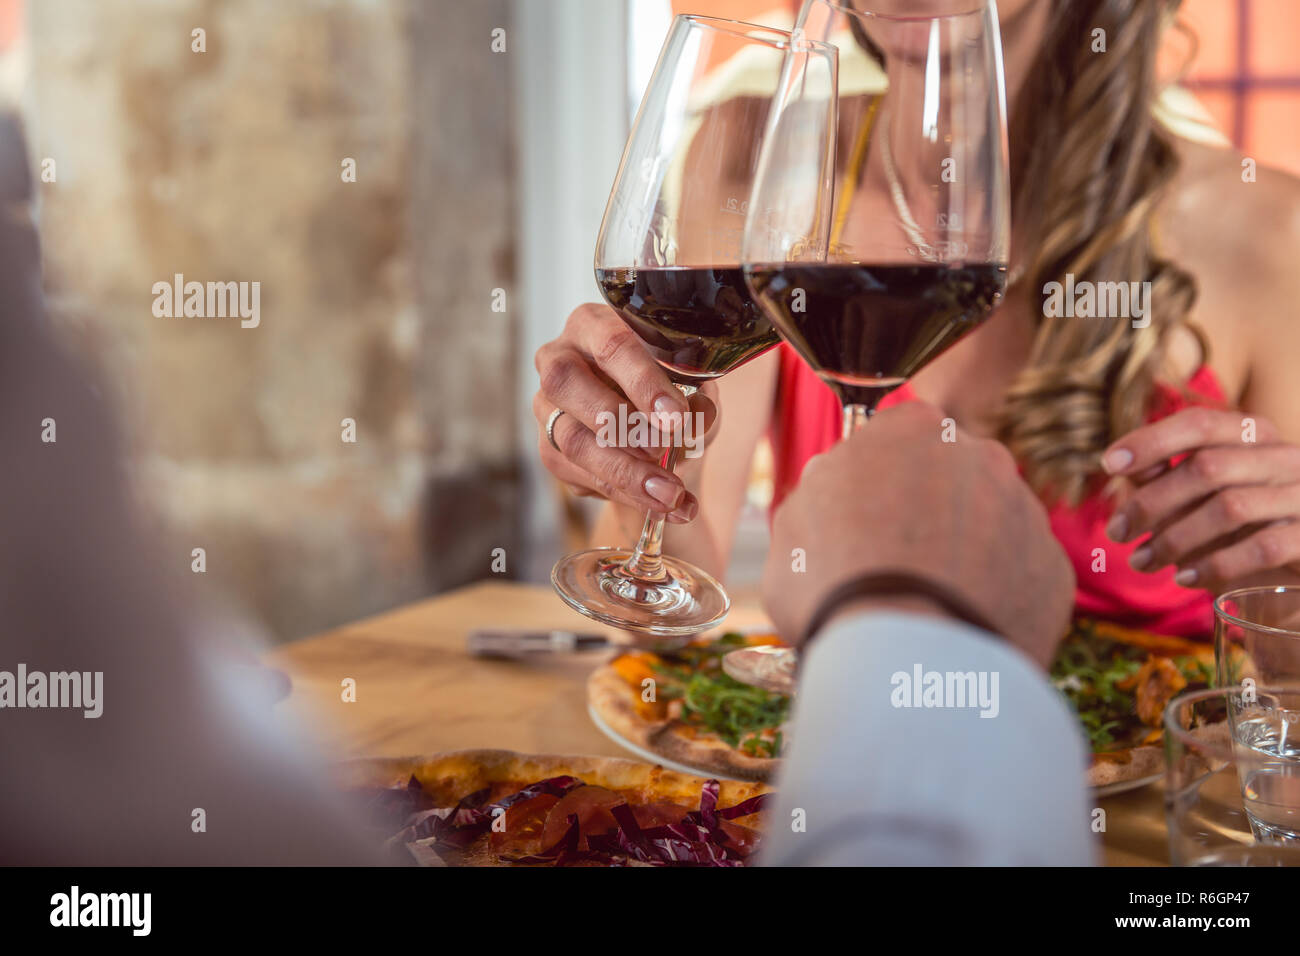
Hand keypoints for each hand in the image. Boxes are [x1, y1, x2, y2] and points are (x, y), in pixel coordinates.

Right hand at [533, 303, 717, 521]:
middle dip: (619, 424)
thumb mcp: (694, 388)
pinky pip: (578, 474)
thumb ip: (697, 398)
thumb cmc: (671, 393)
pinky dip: (625, 493)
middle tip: (662, 451)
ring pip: (572, 439)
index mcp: (594, 324)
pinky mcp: (549, 448)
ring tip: (670, 494)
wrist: (656, 431)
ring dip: (625, 472)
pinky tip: (663, 506)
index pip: (610, 344)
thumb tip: (696, 418)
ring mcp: (546, 404)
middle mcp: (559, 358)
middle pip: (568, 384)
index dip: (641, 381)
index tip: (674, 416)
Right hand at [762, 403, 1073, 666]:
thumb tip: (834, 482)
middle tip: (893, 564)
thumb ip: (824, 488)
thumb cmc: (836, 582)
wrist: (906, 660)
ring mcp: (1025, 512)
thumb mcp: (795, 521)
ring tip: (926, 606)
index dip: (876, 477)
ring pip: (990, 525)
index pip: (898, 434)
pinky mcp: (1054, 570)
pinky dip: (995, 597)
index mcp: (914, 429)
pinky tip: (960, 626)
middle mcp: (981, 456)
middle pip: (951, 476)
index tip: (861, 513)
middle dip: (928, 510)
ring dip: (965, 553)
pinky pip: (1019, 576)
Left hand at [1102, 407, 1299, 592]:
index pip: (1200, 424)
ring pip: (1230, 508)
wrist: (1294, 574)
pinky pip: (1261, 548)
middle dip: (1151, 502)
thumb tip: (1121, 464)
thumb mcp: (1199, 496)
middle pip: (1207, 468)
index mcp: (1254, 436)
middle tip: (1116, 532)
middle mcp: (1284, 457)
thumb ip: (1165, 474)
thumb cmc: (1238, 526)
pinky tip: (1184, 578)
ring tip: (1141, 561)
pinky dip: (1215, 564)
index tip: (1108, 464)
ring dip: (1174, 539)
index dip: (1151, 440)